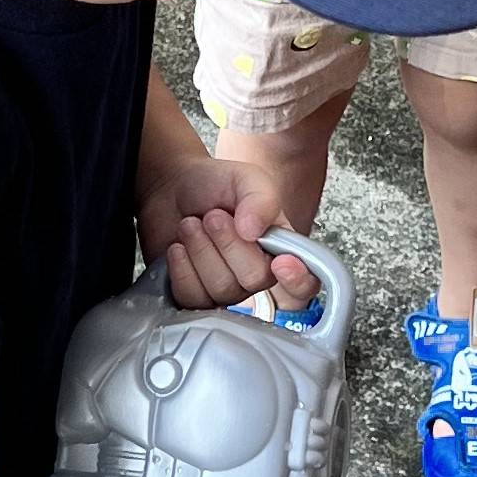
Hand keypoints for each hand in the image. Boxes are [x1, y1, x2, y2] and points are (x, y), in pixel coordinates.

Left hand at [137, 158, 316, 311]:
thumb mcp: (245, 179)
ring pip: (221, 290)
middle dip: (228, 243)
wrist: (170, 188)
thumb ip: (260, 199)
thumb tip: (254, 232)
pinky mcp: (195, 296)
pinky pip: (193, 298)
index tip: (280, 262)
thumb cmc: (214, 185)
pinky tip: (179, 247)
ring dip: (201, 250)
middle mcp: (257, 273)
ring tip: (191, 225)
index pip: (306, 283)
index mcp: (280, 248)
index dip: (298, 280)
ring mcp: (226, 288)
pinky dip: (182, 268)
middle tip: (213, 216)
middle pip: (254, 279)